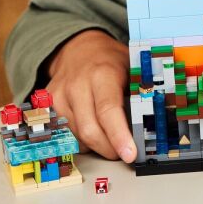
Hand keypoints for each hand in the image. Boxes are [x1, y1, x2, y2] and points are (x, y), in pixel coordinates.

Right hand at [45, 29, 134, 162]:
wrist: (78, 49)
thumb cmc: (110, 62)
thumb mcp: (132, 70)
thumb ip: (140, 94)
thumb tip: (153, 126)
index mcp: (102, 74)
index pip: (108, 111)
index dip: (119, 136)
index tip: (129, 154)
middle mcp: (77, 85)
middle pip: (90, 131)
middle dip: (109, 149)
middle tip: (124, 151)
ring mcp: (59, 96)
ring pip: (77, 137)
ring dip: (96, 145)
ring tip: (109, 135)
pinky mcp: (49, 106)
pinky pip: (66, 134)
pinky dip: (82, 139)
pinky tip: (93, 129)